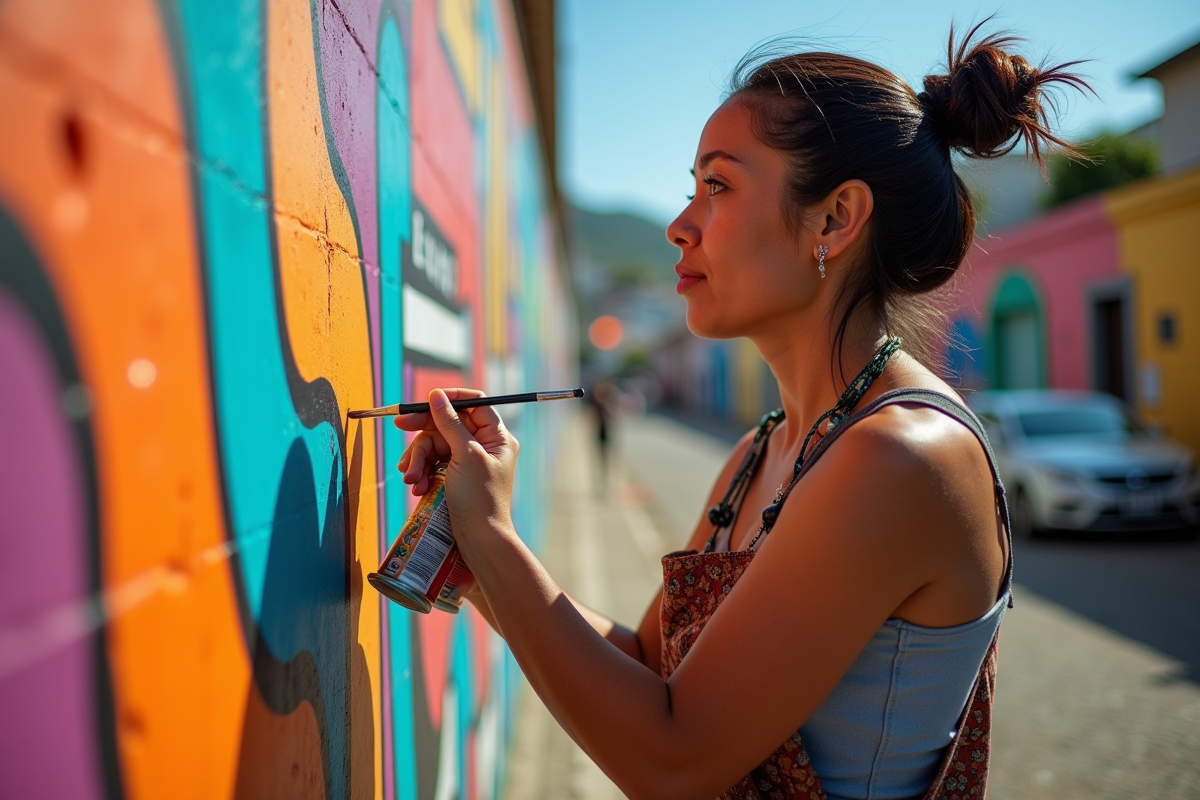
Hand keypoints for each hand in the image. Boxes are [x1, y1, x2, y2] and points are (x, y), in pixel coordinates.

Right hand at [394, 388, 519, 544]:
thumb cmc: (479, 498)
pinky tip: (415, 487)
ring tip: (411, 478)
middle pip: (448, 423)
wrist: (478, 540)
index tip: (426, 401)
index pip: (474, 403)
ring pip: (435, 445)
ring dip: (418, 459)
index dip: (450, 399)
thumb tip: (437, 395)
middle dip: (423, 432)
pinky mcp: (453, 477)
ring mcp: (467, 462)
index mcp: (496, 437)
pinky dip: (421, 472)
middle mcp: (484, 446)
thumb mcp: (465, 455)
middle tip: (399, 426)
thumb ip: (450, 423)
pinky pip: (432, 464)